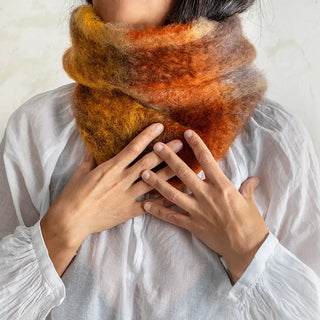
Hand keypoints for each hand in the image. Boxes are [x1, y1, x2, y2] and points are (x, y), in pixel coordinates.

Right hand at [41, 123, 183, 250]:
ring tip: (184, 166)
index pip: (133, 148)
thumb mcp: (81, 173)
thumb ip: (90, 159)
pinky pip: (150, 205)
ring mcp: (127, 196)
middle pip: (148, 163)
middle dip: (165, 152)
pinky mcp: (129, 211)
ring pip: (153, 182)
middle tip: (180, 144)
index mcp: (111, 168)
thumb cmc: (73, 195)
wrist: (71, 221)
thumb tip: (92, 147)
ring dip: (169, 173)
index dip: (147, 136)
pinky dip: (163, 201)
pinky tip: (176, 196)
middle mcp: (122, 180)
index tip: (160, 127)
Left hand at [140, 129, 268, 283]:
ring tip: (143, 173)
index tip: (187, 133)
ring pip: (172, 194)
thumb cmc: (250, 223)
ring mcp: (197, 210)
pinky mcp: (192, 225)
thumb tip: (253, 179)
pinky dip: (158, 211)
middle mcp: (206, 195)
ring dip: (156, 182)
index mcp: (222, 186)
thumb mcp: (250, 201)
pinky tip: (146, 204)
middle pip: (184, 173)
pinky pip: (171, 217)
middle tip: (156, 147)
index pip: (207, 160)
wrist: (247, 248)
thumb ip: (248, 188)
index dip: (197, 145)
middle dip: (169, 158)